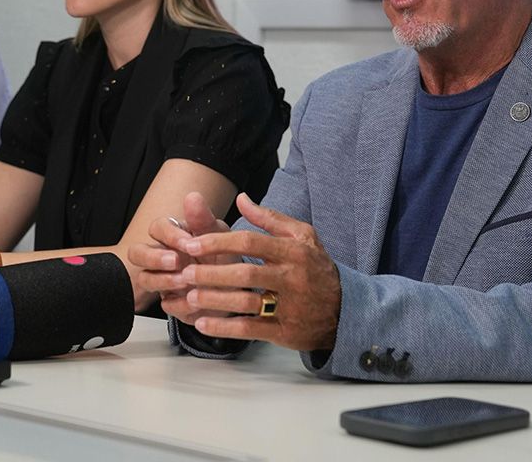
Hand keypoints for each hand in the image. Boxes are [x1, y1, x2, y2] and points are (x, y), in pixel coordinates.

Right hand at [129, 191, 232, 323]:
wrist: (238, 288)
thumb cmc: (223, 255)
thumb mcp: (218, 235)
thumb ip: (203, 219)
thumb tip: (192, 197)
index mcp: (173, 235)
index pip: (157, 228)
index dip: (169, 235)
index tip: (188, 243)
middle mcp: (162, 256)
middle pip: (137, 253)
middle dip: (154, 257)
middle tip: (176, 262)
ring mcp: (162, 279)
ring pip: (144, 278)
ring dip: (163, 280)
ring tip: (185, 281)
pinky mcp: (171, 302)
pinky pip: (165, 304)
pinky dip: (180, 303)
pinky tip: (195, 301)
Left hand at [174, 193, 340, 351]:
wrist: (346, 311)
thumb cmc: (317, 269)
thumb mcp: (303, 237)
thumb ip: (270, 219)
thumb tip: (241, 199)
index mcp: (293, 251)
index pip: (250, 242)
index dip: (219, 242)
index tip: (192, 243)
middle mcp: (292, 277)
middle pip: (245, 272)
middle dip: (211, 272)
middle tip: (184, 272)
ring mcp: (289, 306)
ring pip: (246, 302)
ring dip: (214, 300)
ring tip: (189, 296)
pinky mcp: (285, 331)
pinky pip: (250, 329)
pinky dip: (225, 327)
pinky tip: (203, 323)